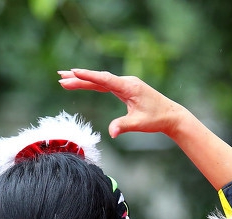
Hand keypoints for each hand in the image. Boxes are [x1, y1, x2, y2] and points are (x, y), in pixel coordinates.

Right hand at [57, 68, 183, 138]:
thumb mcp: (139, 124)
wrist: (170, 115)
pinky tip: (83, 83)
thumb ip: (123, 126)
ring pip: (101, 81)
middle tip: (60, 75)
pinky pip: (106, 85)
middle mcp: (126, 82)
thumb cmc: (156, 119)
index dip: (88, 76)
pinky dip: (93, 84)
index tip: (73, 72)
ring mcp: (125, 84)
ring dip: (83, 80)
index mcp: (128, 86)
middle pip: (98, 78)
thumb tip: (111, 133)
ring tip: (65, 79)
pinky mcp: (125, 89)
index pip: (104, 79)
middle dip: (79, 77)